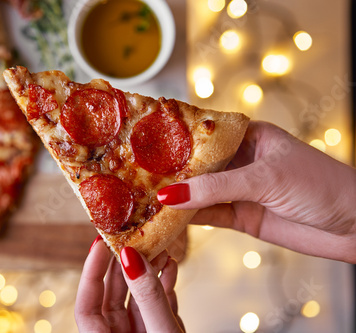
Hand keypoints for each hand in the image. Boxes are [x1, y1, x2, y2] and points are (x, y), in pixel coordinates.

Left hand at [75, 236, 184, 331]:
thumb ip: (148, 298)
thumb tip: (132, 258)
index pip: (85, 305)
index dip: (91, 272)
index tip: (101, 244)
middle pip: (112, 296)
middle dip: (125, 265)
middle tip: (133, 239)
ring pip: (136, 299)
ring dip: (148, 272)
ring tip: (158, 250)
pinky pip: (156, 306)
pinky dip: (163, 286)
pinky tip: (170, 268)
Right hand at [157, 121, 355, 263]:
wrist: (354, 226)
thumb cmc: (319, 186)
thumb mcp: (265, 178)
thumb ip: (215, 187)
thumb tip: (169, 195)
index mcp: (248, 137)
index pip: (203, 134)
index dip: (174, 138)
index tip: (142, 140)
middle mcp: (239, 161)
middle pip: (195, 165)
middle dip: (167, 171)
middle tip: (131, 173)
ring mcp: (237, 190)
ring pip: (197, 192)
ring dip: (172, 196)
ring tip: (139, 197)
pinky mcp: (239, 216)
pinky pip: (206, 215)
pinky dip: (184, 218)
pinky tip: (162, 218)